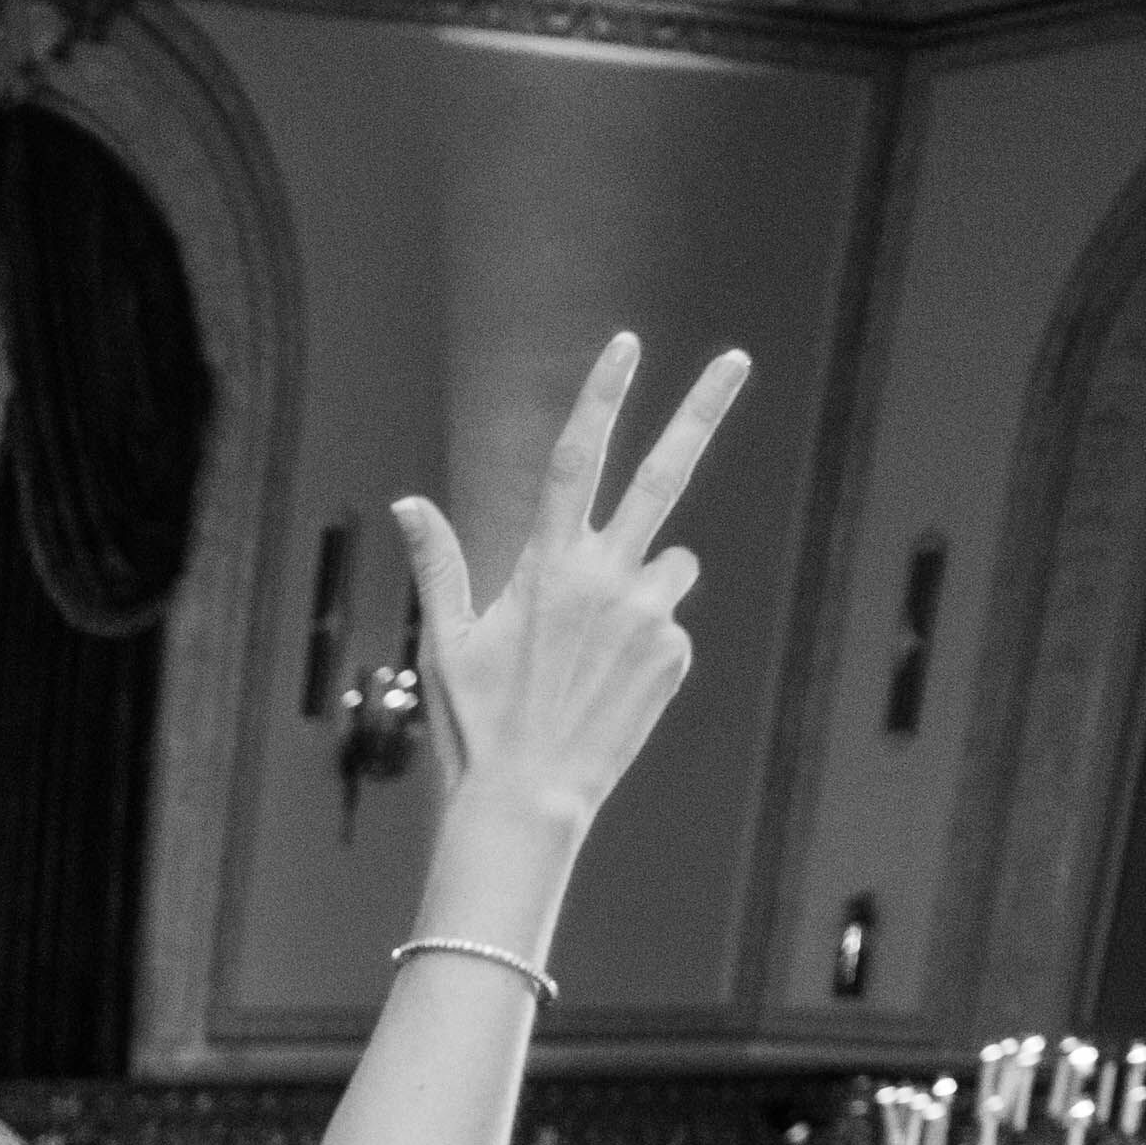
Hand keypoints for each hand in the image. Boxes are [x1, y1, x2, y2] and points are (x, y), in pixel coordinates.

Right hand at [391, 334, 747, 837]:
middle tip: (737, 358)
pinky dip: (646, 643)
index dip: (601, 398)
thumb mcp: (448, 641)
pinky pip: (668, 625)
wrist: (529, 798)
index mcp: (546, 566)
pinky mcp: (675, 652)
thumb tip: (407, 504)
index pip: (574, 460)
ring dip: (645, 585)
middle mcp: (606, 577)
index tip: (627, 346)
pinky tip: (608, 687)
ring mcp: (649, 614)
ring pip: (667, 567)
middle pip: (662, 475)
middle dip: (700, 411)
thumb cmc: (475, 722)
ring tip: (595, 652)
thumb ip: (439, 564)